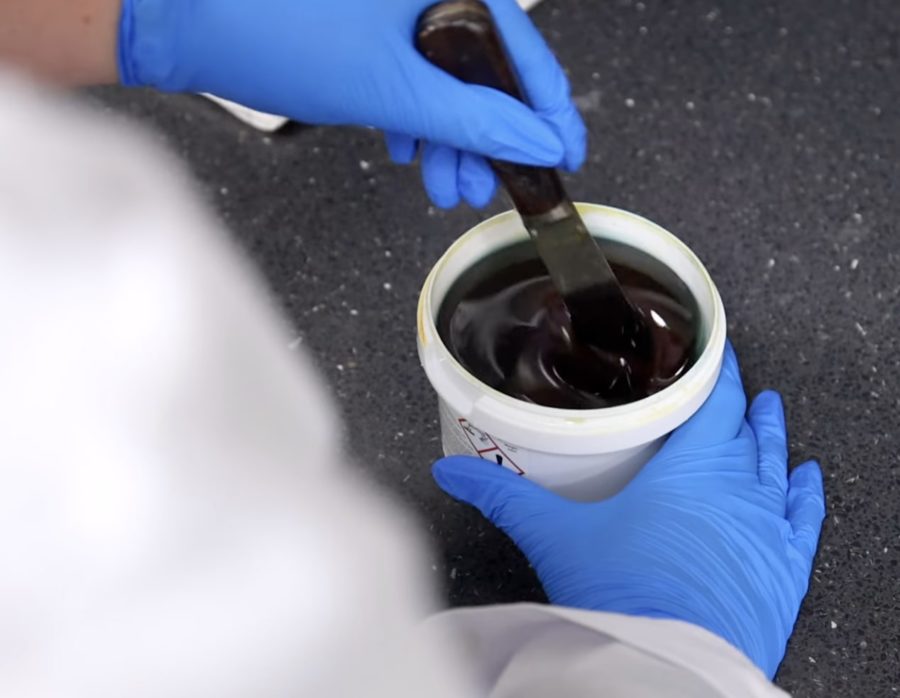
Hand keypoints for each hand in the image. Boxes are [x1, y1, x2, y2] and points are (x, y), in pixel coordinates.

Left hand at [117, 0, 585, 208]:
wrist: (188, 23)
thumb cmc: (275, 29)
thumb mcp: (395, 90)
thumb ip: (476, 120)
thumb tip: (536, 140)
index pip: (524, 49)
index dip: (548, 110)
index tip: (565, 153)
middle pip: (486, 72)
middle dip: (488, 139)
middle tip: (494, 185)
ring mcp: (395, 10)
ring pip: (446, 82)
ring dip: (450, 138)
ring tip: (447, 183)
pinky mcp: (367, 30)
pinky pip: (412, 78)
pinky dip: (417, 120)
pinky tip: (410, 149)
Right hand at [433, 343, 825, 678]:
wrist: (669, 664)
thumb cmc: (623, 593)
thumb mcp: (553, 535)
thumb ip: (501, 495)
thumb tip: (450, 471)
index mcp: (691, 465)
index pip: (716, 395)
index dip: (715, 365)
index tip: (709, 346)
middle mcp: (738, 485)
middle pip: (748, 424)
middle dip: (738, 399)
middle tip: (726, 380)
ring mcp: (768, 526)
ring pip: (777, 462)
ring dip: (771, 435)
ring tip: (766, 411)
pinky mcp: (786, 567)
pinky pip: (806, 516)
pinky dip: (807, 492)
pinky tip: (804, 477)